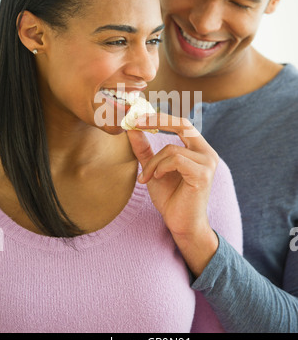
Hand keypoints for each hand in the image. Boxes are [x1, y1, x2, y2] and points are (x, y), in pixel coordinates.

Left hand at [127, 113, 218, 274]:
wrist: (181, 224)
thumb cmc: (171, 198)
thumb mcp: (153, 169)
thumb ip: (144, 149)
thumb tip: (131, 128)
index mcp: (198, 148)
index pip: (181, 123)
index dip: (160, 117)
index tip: (137, 116)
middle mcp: (207, 152)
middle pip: (182, 124)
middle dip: (156, 120)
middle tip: (135, 122)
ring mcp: (208, 162)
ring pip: (171, 148)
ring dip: (153, 163)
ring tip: (147, 177)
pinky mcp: (203, 174)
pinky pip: (175, 160)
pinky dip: (161, 168)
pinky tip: (157, 179)